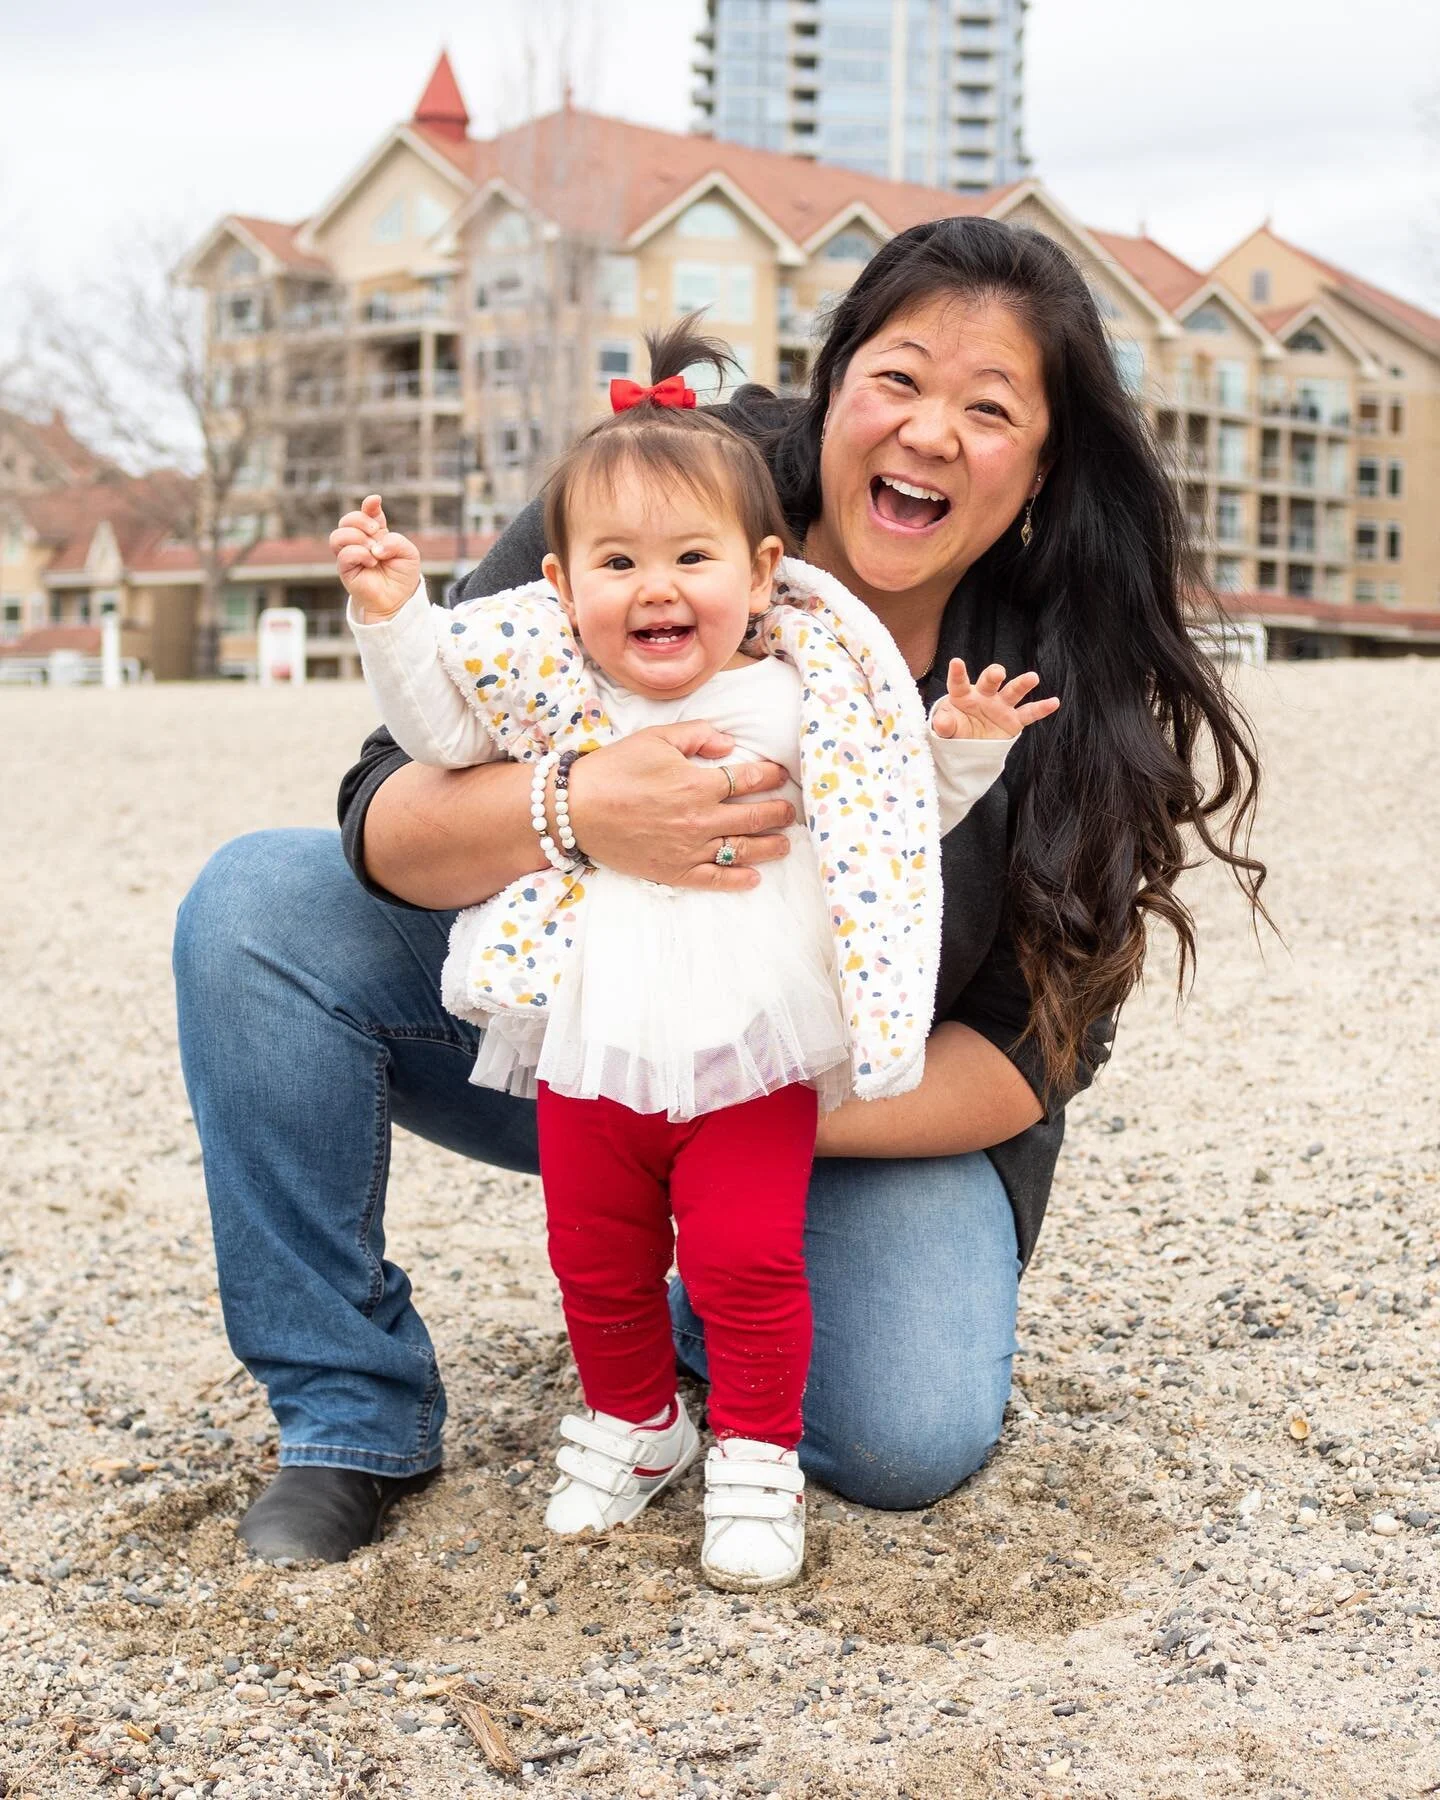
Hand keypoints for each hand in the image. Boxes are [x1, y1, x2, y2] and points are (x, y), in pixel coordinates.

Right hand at [330, 495, 421, 618]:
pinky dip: (359, 554)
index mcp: (375, 533)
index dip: (369, 504)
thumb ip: (396, 541)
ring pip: (337, 535)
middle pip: (347, 519)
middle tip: (375, 532)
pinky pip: (344, 554)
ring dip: (357, 538)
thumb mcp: (409, 553)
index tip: (375, 501)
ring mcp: (350, 555)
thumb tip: (376, 546)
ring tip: (374, 551)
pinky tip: (372, 562)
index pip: (367, 512)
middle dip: (360, 520)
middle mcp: (359, 541)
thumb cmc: (402, 575)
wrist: (398, 599)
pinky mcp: (345, 569)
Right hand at [566, 721, 794, 890]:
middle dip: (777, 813)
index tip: (780, 775)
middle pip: (753, 817)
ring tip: (785, 844)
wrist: (575, 809)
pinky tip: (753, 878)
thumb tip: (728, 745)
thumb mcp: (656, 738)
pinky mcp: (673, 871)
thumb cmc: (614, 769)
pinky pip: (713, 879)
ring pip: (741, 850)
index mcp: (698, 784)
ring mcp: (689, 849)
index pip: (748, 779)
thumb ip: (698, 736)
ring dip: (769, 847)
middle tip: (790, 811)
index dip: (770, 777)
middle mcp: (700, 819)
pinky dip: (737, 880)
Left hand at [930, 658, 1059, 740]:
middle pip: (990, 682)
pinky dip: (1042, 708)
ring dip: (1022, 684)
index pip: (958, 683)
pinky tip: (1054, 702)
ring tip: (1033, 677)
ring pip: (1013, 691)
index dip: (957, 673)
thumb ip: (944, 725)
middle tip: (998, 672)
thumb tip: (941, 722)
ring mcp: (1001, 706)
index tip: (956, 662)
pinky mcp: (1014, 719)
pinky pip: (1029, 713)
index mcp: (963, 696)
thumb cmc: (956, 729)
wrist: (971, 745)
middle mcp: (984, 696)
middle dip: (994, 675)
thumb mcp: (947, 729)